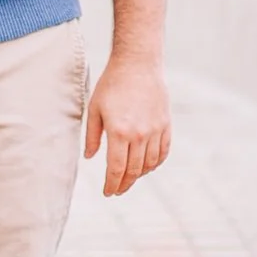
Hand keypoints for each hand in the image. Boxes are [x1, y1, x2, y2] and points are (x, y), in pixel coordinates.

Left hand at [85, 53, 169, 195]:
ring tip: (130, 178)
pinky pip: (163, 152)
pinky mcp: (165, 125)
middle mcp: (139, 134)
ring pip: (149, 164)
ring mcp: (155, 130)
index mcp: (119, 132)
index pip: (116, 169)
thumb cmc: (111, 84)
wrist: (137, 64)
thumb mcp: (95, 108)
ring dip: (139, 175)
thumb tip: (90, 157)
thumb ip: (93, 136)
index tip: (107, 192)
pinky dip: (155, 163)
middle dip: (124, 184)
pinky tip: (147, 166)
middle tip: (117, 190)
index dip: (111, 184)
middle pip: (134, 171)